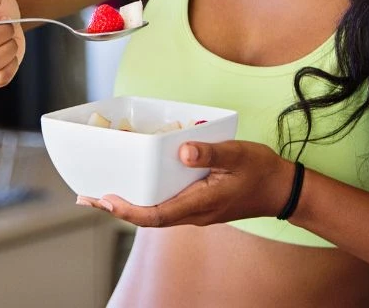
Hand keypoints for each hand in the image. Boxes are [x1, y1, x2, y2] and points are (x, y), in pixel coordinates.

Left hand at [77, 140, 295, 227]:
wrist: (282, 190)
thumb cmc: (260, 171)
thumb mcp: (238, 155)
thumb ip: (210, 153)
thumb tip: (183, 150)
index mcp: (199, 204)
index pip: (155, 215)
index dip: (127, 210)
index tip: (105, 200)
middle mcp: (193, 213)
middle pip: (147, 217)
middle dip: (116, 208)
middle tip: (86, 197)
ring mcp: (195, 212)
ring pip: (154, 213)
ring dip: (127, 205)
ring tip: (100, 194)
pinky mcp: (197, 206)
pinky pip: (164, 207)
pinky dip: (144, 200)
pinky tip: (135, 187)